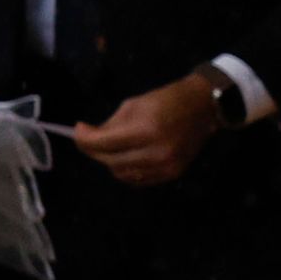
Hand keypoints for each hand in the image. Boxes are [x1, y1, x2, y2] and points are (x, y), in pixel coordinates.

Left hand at [67, 75, 221, 186]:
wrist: (203, 107)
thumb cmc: (166, 99)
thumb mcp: (134, 104)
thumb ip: (111, 124)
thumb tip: (90, 138)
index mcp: (145, 130)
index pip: (102, 144)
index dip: (84, 139)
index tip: (78, 130)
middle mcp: (155, 153)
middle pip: (109, 161)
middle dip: (94, 150)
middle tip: (90, 140)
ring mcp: (164, 166)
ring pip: (122, 174)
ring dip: (110, 161)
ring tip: (111, 148)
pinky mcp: (171, 174)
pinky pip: (138, 180)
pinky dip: (127, 170)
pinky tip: (128, 157)